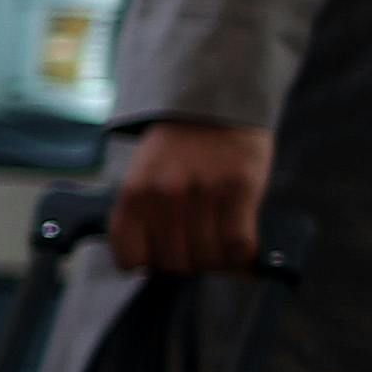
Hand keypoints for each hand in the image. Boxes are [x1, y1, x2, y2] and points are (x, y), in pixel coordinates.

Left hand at [105, 120, 274, 276]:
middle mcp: (165, 194)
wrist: (215, 105)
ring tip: (218, 241)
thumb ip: (141, 217)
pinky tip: (239, 243)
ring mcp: (203, 192)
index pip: (129, 259)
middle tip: (196, 245)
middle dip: (186, 262)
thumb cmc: (177, 150)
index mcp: (133, 193)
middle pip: (174, 264)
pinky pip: (239, 246)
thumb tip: (147, 266)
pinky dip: (241, 255)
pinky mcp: (239, 189)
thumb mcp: (143, 177)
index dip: (147, 263)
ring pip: (208, 259)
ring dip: (216, 260)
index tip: (159, 255)